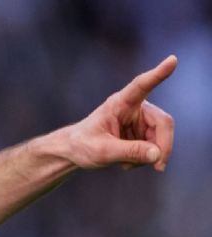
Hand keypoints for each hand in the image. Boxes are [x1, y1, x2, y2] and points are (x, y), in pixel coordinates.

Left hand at [65, 55, 176, 170]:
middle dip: (163, 146)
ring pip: (160, 137)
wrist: (74, 151)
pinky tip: (127, 162)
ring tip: (127, 164)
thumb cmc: (82, 146)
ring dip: (150, 155)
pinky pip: (155, 146)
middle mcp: (134, 107)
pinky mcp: (142, 131)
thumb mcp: (102, 151)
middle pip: (162, 123)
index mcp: (120, 103)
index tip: (172, 60)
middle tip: (158, 167)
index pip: (141, 85)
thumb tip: (157, 154)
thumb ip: (129, 152)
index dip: (158, 74)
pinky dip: (145, 158)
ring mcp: (140, 119)